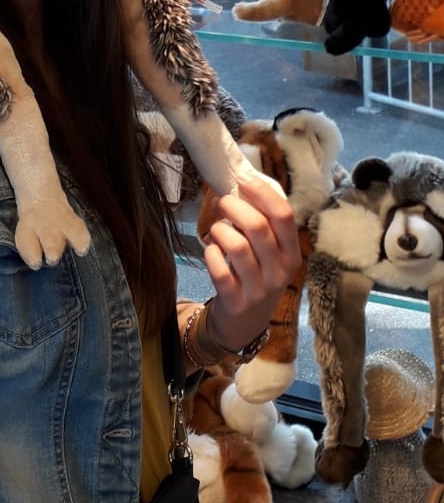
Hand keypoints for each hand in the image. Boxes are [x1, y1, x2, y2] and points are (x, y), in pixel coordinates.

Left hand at [201, 176, 300, 353]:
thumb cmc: (256, 275)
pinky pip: (219, 269)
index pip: (284, 215)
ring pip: (237, 245)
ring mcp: (259, 289)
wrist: (245, 323)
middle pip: (258, 226)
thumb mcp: (270, 253)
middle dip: (234, 206)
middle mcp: (280, 271)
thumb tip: (244, 180)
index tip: (242, 179)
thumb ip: (265, 223)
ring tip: (217, 229)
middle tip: (222, 202)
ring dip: (220, 229)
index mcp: (292, 253)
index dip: (261, 192)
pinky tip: (211, 251)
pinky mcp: (236, 301)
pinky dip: (210, 253)